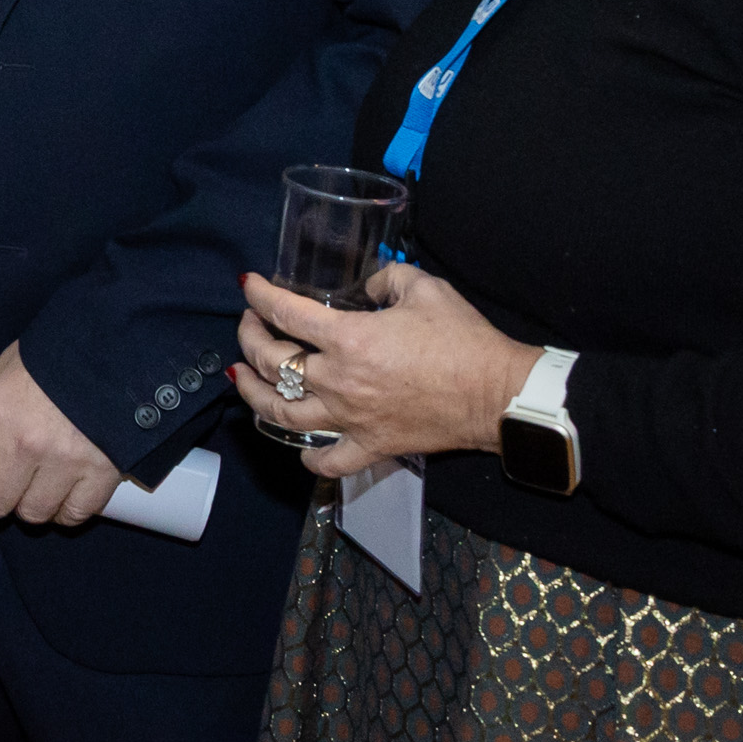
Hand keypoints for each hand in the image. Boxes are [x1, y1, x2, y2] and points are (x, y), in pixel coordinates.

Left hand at [0, 344, 118, 526]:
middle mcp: (26, 445)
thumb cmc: (61, 355)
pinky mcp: (100, 475)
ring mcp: (64, 464)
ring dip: (31, 505)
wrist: (120, 350)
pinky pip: (74, 514)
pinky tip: (65, 495)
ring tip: (36, 487)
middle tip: (2, 485)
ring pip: (33, 514)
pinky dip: (67, 510)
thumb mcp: (12, 364)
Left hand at [228, 264, 541, 479]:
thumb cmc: (464, 339)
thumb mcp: (424, 288)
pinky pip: (328, 462)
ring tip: (243, 377)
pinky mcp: (371, 446)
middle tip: (249, 324)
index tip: (248, 286)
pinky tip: (299, 448)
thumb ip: (385, 279)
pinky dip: (307, 458)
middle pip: (271, 362)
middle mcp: (339, 381)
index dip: (260, 295)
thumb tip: (367, 287)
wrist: (498, 393)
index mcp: (349, 339)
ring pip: (281, 414)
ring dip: (253, 394)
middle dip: (249, 337)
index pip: (286, 313)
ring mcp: (350, 419)